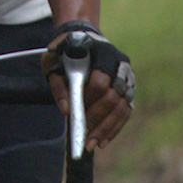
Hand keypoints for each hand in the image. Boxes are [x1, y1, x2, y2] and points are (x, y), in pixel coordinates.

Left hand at [42, 21, 133, 150]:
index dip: (88, 101)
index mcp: (101, 54)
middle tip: (85, 138)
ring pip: (123, 107)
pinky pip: (126, 111)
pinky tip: (103, 140)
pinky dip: (115, 127)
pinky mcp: (129, 88)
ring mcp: (127, 77)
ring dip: (107, 128)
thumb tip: (67, 111)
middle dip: (98, 120)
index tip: (76, 117)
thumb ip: (58, 85)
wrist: (82, 37)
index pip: (99, 82)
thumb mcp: (53, 62)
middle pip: (114, 97)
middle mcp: (119, 65)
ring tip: (93, 144)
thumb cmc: (65, 52)